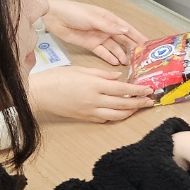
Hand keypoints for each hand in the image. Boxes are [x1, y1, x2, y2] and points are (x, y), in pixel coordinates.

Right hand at [29, 66, 155, 122]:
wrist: (40, 93)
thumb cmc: (58, 77)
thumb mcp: (82, 70)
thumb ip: (102, 74)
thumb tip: (118, 76)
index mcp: (95, 85)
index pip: (123, 89)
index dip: (138, 90)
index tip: (149, 89)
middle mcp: (95, 100)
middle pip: (123, 104)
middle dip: (139, 103)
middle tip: (149, 101)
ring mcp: (90, 111)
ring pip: (116, 115)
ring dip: (129, 112)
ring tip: (137, 108)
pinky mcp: (85, 118)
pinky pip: (104, 119)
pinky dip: (115, 117)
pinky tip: (120, 113)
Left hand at [42, 0, 144, 64]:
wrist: (54, 18)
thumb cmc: (74, 12)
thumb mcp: (93, 18)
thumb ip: (109, 27)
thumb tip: (126, 31)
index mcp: (109, 18)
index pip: (127, 28)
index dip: (137, 36)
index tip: (147, 44)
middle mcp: (106, 28)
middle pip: (122, 39)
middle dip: (131, 48)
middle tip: (140, 58)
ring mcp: (98, 37)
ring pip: (114, 47)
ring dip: (121, 55)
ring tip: (129, 64)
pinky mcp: (90, 45)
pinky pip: (103, 52)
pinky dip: (109, 57)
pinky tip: (116, 63)